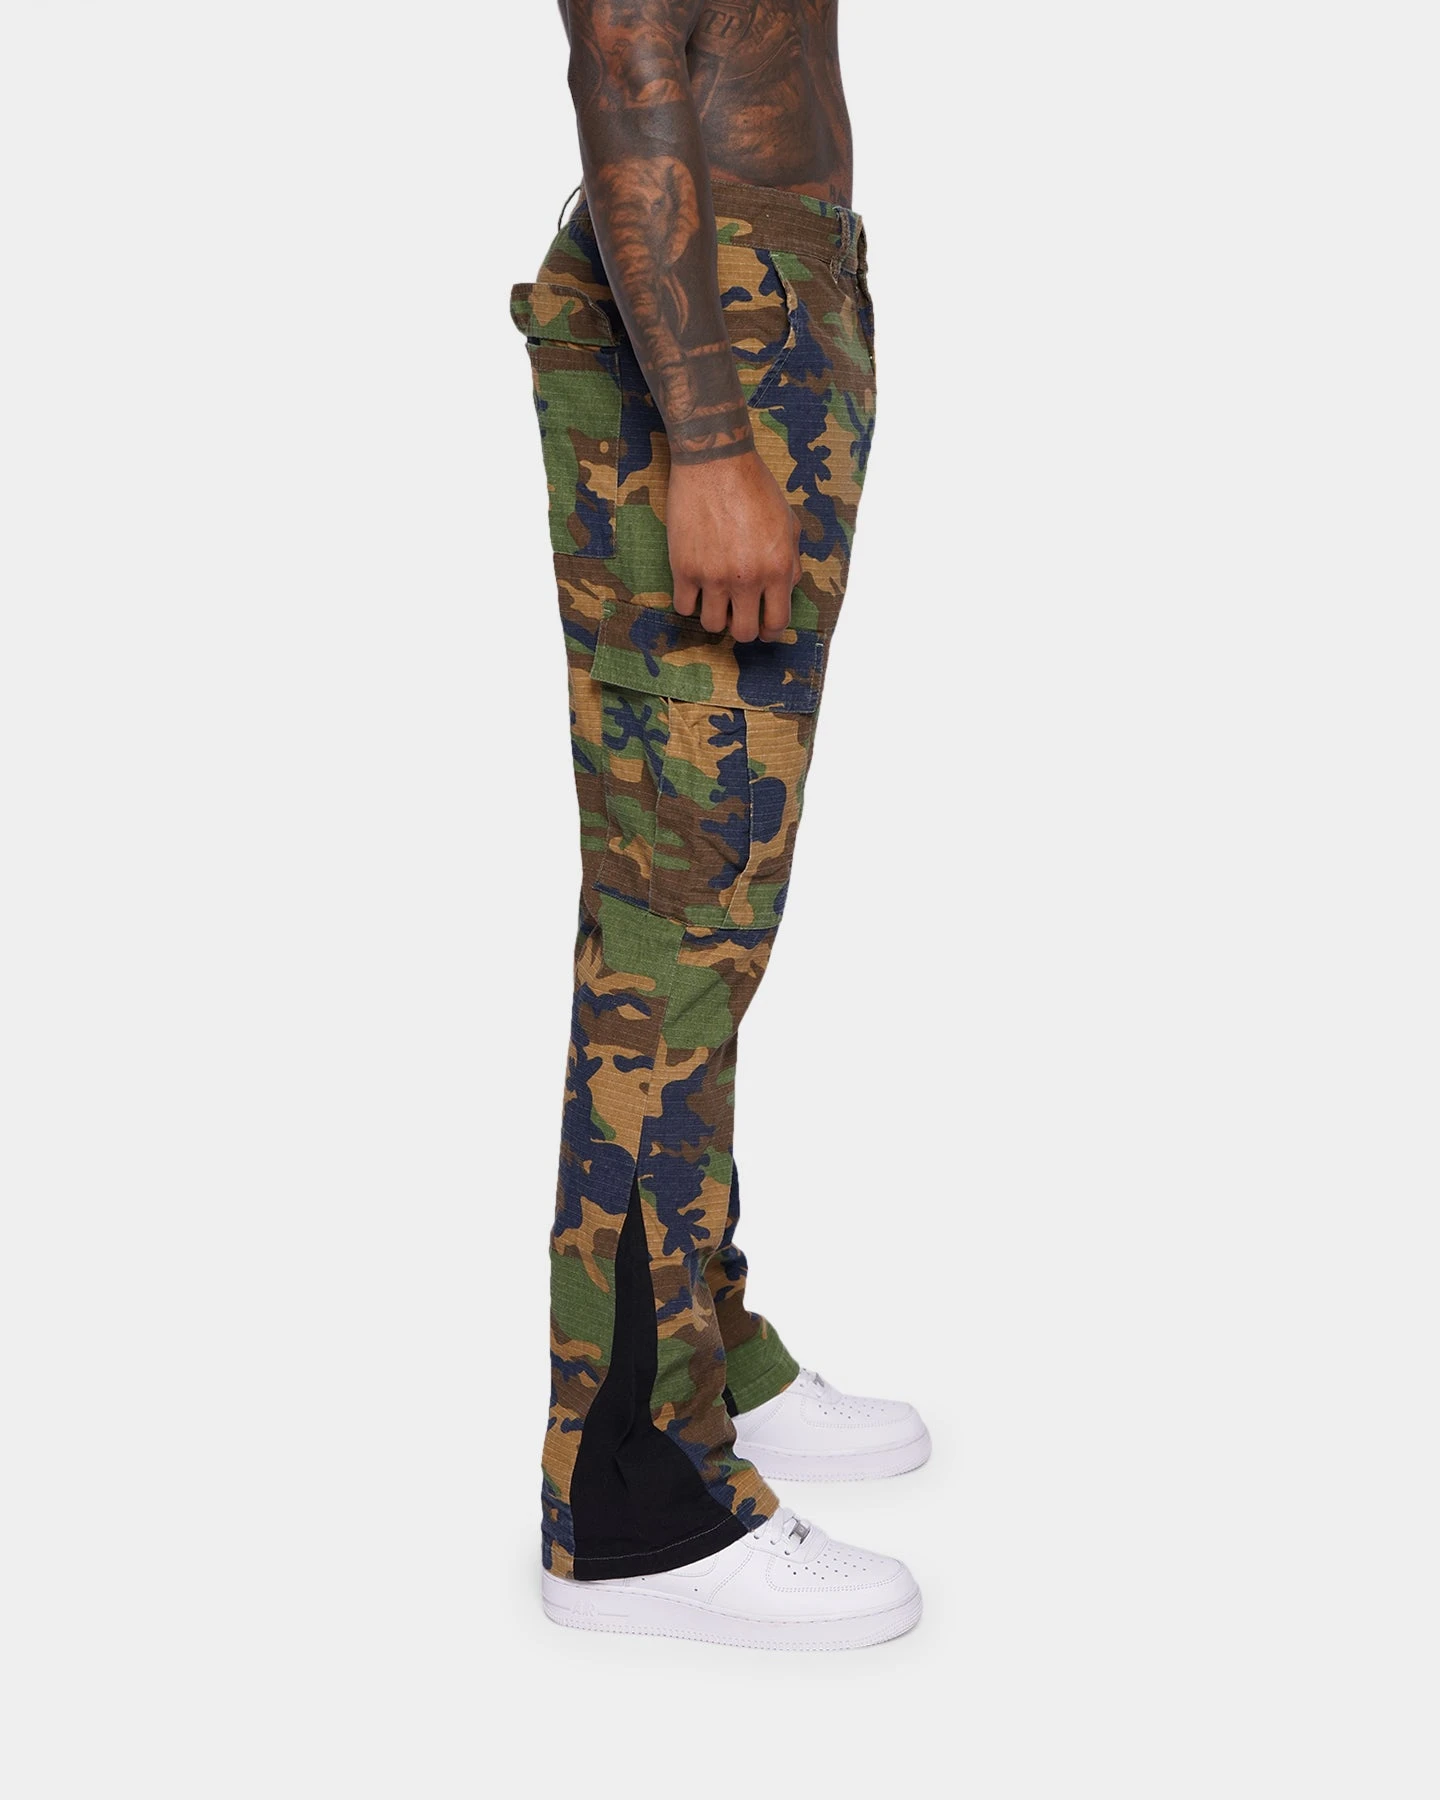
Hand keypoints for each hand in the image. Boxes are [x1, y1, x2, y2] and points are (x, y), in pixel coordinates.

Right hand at [667, 450, 802, 642]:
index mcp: (777, 568)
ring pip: (711, 624)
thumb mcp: (788, 523)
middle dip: (742, 627)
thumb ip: (791, 561)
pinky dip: (690, 601)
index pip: (776, 622)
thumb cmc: (755, 488)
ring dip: (715, 615)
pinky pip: (684, 606)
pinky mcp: (683, 568)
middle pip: (742, 632)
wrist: (715, 463)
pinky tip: (694, 586)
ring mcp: (713, 576)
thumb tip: (787, 589)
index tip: (763, 627)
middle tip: (737, 613)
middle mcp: (747, 578)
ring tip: (715, 598)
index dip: (770, 631)